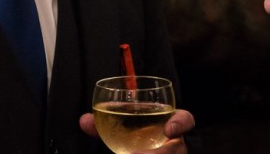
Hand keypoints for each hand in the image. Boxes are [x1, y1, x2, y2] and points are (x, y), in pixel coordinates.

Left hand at [79, 109, 194, 152]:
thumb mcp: (124, 125)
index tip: (169, 129)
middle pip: (178, 149)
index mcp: (168, 124)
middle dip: (161, 153)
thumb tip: (84, 120)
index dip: (180, 123)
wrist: (146, 146)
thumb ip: (105, 122)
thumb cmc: (137, 135)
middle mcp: (174, 143)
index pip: (185, 120)